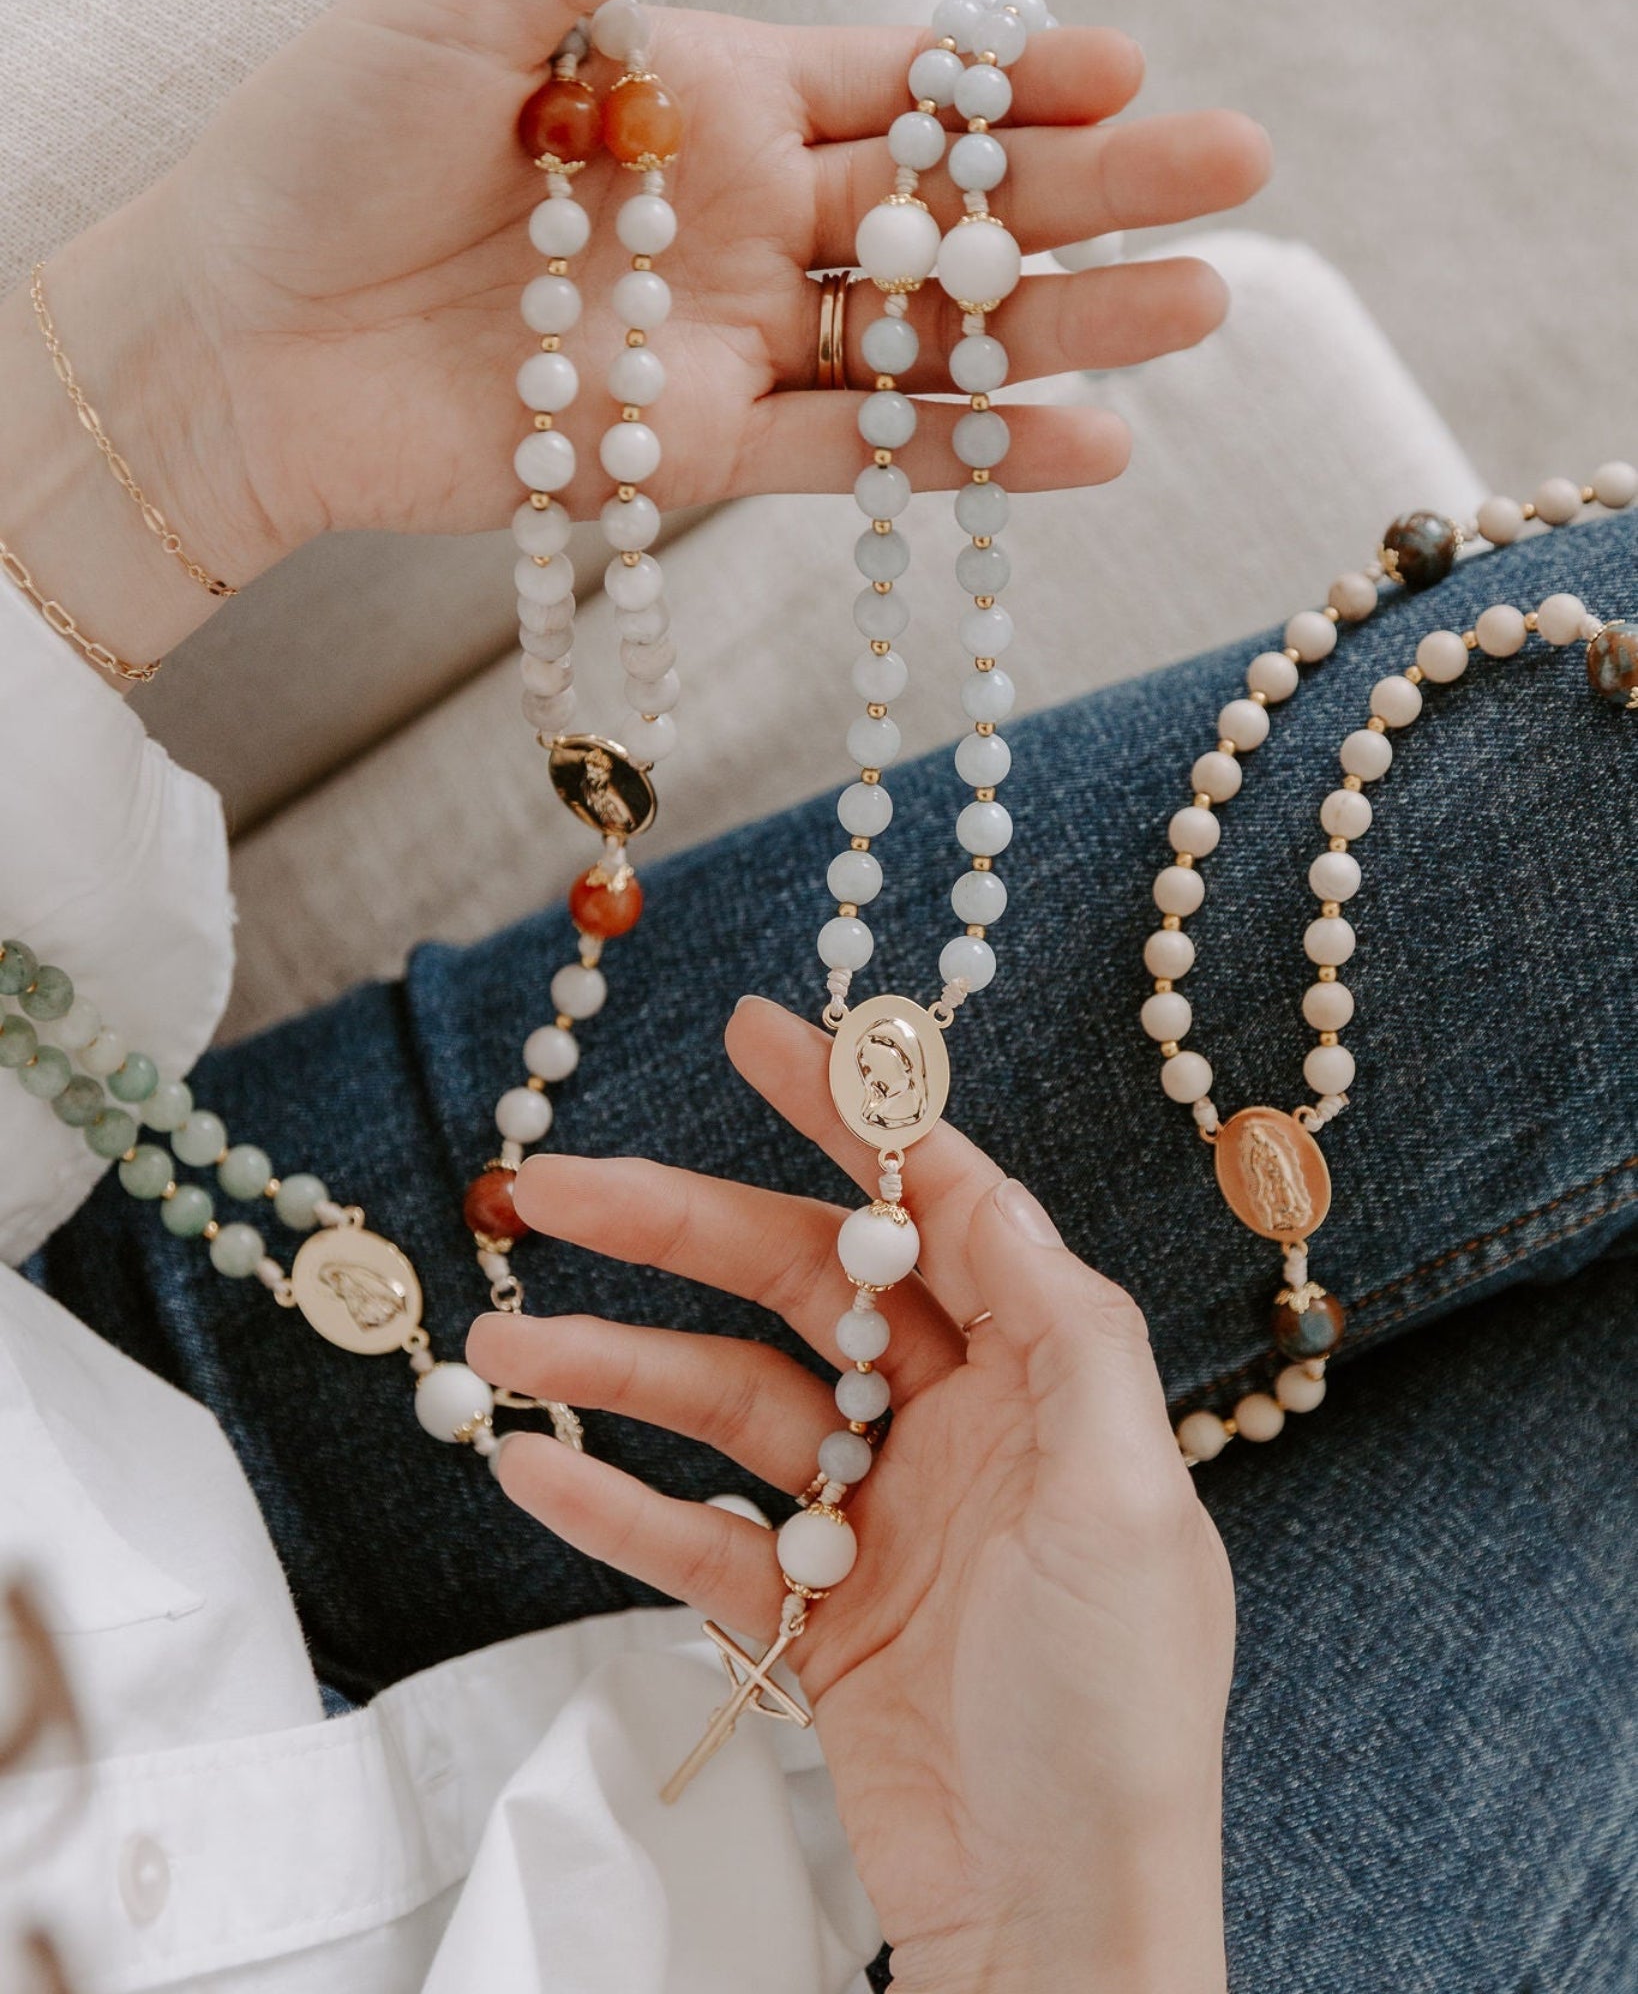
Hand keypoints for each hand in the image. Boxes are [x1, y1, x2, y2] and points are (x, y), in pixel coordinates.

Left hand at [0, 0, 1268, 670]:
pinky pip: (856, 454)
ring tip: (1199, 313)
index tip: (1129, 68)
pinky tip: (1082, 442)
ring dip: (1061, 327)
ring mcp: (727, 341)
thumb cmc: (330, 144)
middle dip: (1092, 192)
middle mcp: (742, 217)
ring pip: (928, 339)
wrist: (241, 343)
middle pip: (952, 206)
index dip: (1019, 82)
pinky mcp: (694, 455)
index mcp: (712, 92)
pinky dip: (965, 455)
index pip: (906, 85)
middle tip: (1233, 179)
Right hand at [468, 998, 1234, 1993]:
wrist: (1057, 1927)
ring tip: (503, 1340)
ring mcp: (875, 1515)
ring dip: (615, 1368)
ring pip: (726, 1401)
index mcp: (1043, 1381)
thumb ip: (1067, 1330)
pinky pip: (694, 1532)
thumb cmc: (1118, 1722)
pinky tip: (527, 1467)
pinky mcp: (812, 1610)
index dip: (850, 1114)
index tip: (758, 1032)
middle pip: (799, 1288)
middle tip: (553, 1186)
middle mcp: (958, 1425)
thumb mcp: (1130, 1506)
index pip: (936, 1206)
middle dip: (680, 1229)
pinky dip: (614, 1501)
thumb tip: (991, 1189)